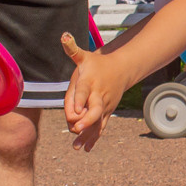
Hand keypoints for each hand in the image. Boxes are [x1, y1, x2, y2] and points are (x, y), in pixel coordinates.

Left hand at [60, 33, 121, 149]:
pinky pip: (101, 127)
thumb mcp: (84, 55)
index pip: (83, 91)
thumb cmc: (96, 64)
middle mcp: (98, 95)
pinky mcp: (106, 113)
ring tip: (77, 146)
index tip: (74, 110)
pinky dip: (94, 138)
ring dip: (87, 135)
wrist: (121, 70)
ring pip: (97, 122)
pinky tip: (85, 148)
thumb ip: (72, 49)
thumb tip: (64, 36)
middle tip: (77, 128)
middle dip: (86, 120)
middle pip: (95, 110)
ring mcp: (104, 106)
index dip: (78, 100)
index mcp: (89, 81)